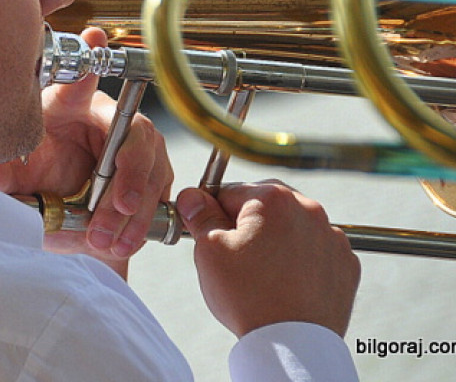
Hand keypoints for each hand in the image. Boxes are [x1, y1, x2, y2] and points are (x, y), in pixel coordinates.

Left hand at [0, 27, 173, 276]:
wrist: (61, 217)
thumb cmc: (37, 179)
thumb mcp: (13, 177)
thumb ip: (3, 173)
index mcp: (70, 105)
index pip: (79, 79)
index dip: (89, 54)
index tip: (94, 37)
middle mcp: (106, 120)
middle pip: (134, 131)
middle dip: (130, 171)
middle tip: (117, 204)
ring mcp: (135, 148)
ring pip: (152, 169)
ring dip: (132, 208)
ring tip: (105, 236)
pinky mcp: (151, 176)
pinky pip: (158, 196)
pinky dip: (138, 223)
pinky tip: (118, 241)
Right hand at [178, 182, 360, 337]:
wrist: (293, 346)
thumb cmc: (249, 297)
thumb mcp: (210, 250)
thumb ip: (200, 215)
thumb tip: (192, 196)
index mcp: (273, 199)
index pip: (230, 192)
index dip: (214, 214)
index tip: (211, 235)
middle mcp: (309, 209)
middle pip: (265, 205)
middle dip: (248, 224)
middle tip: (237, 256)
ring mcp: (332, 237)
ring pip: (292, 226)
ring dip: (276, 239)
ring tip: (262, 273)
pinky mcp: (345, 264)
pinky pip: (316, 250)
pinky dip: (302, 259)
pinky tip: (286, 281)